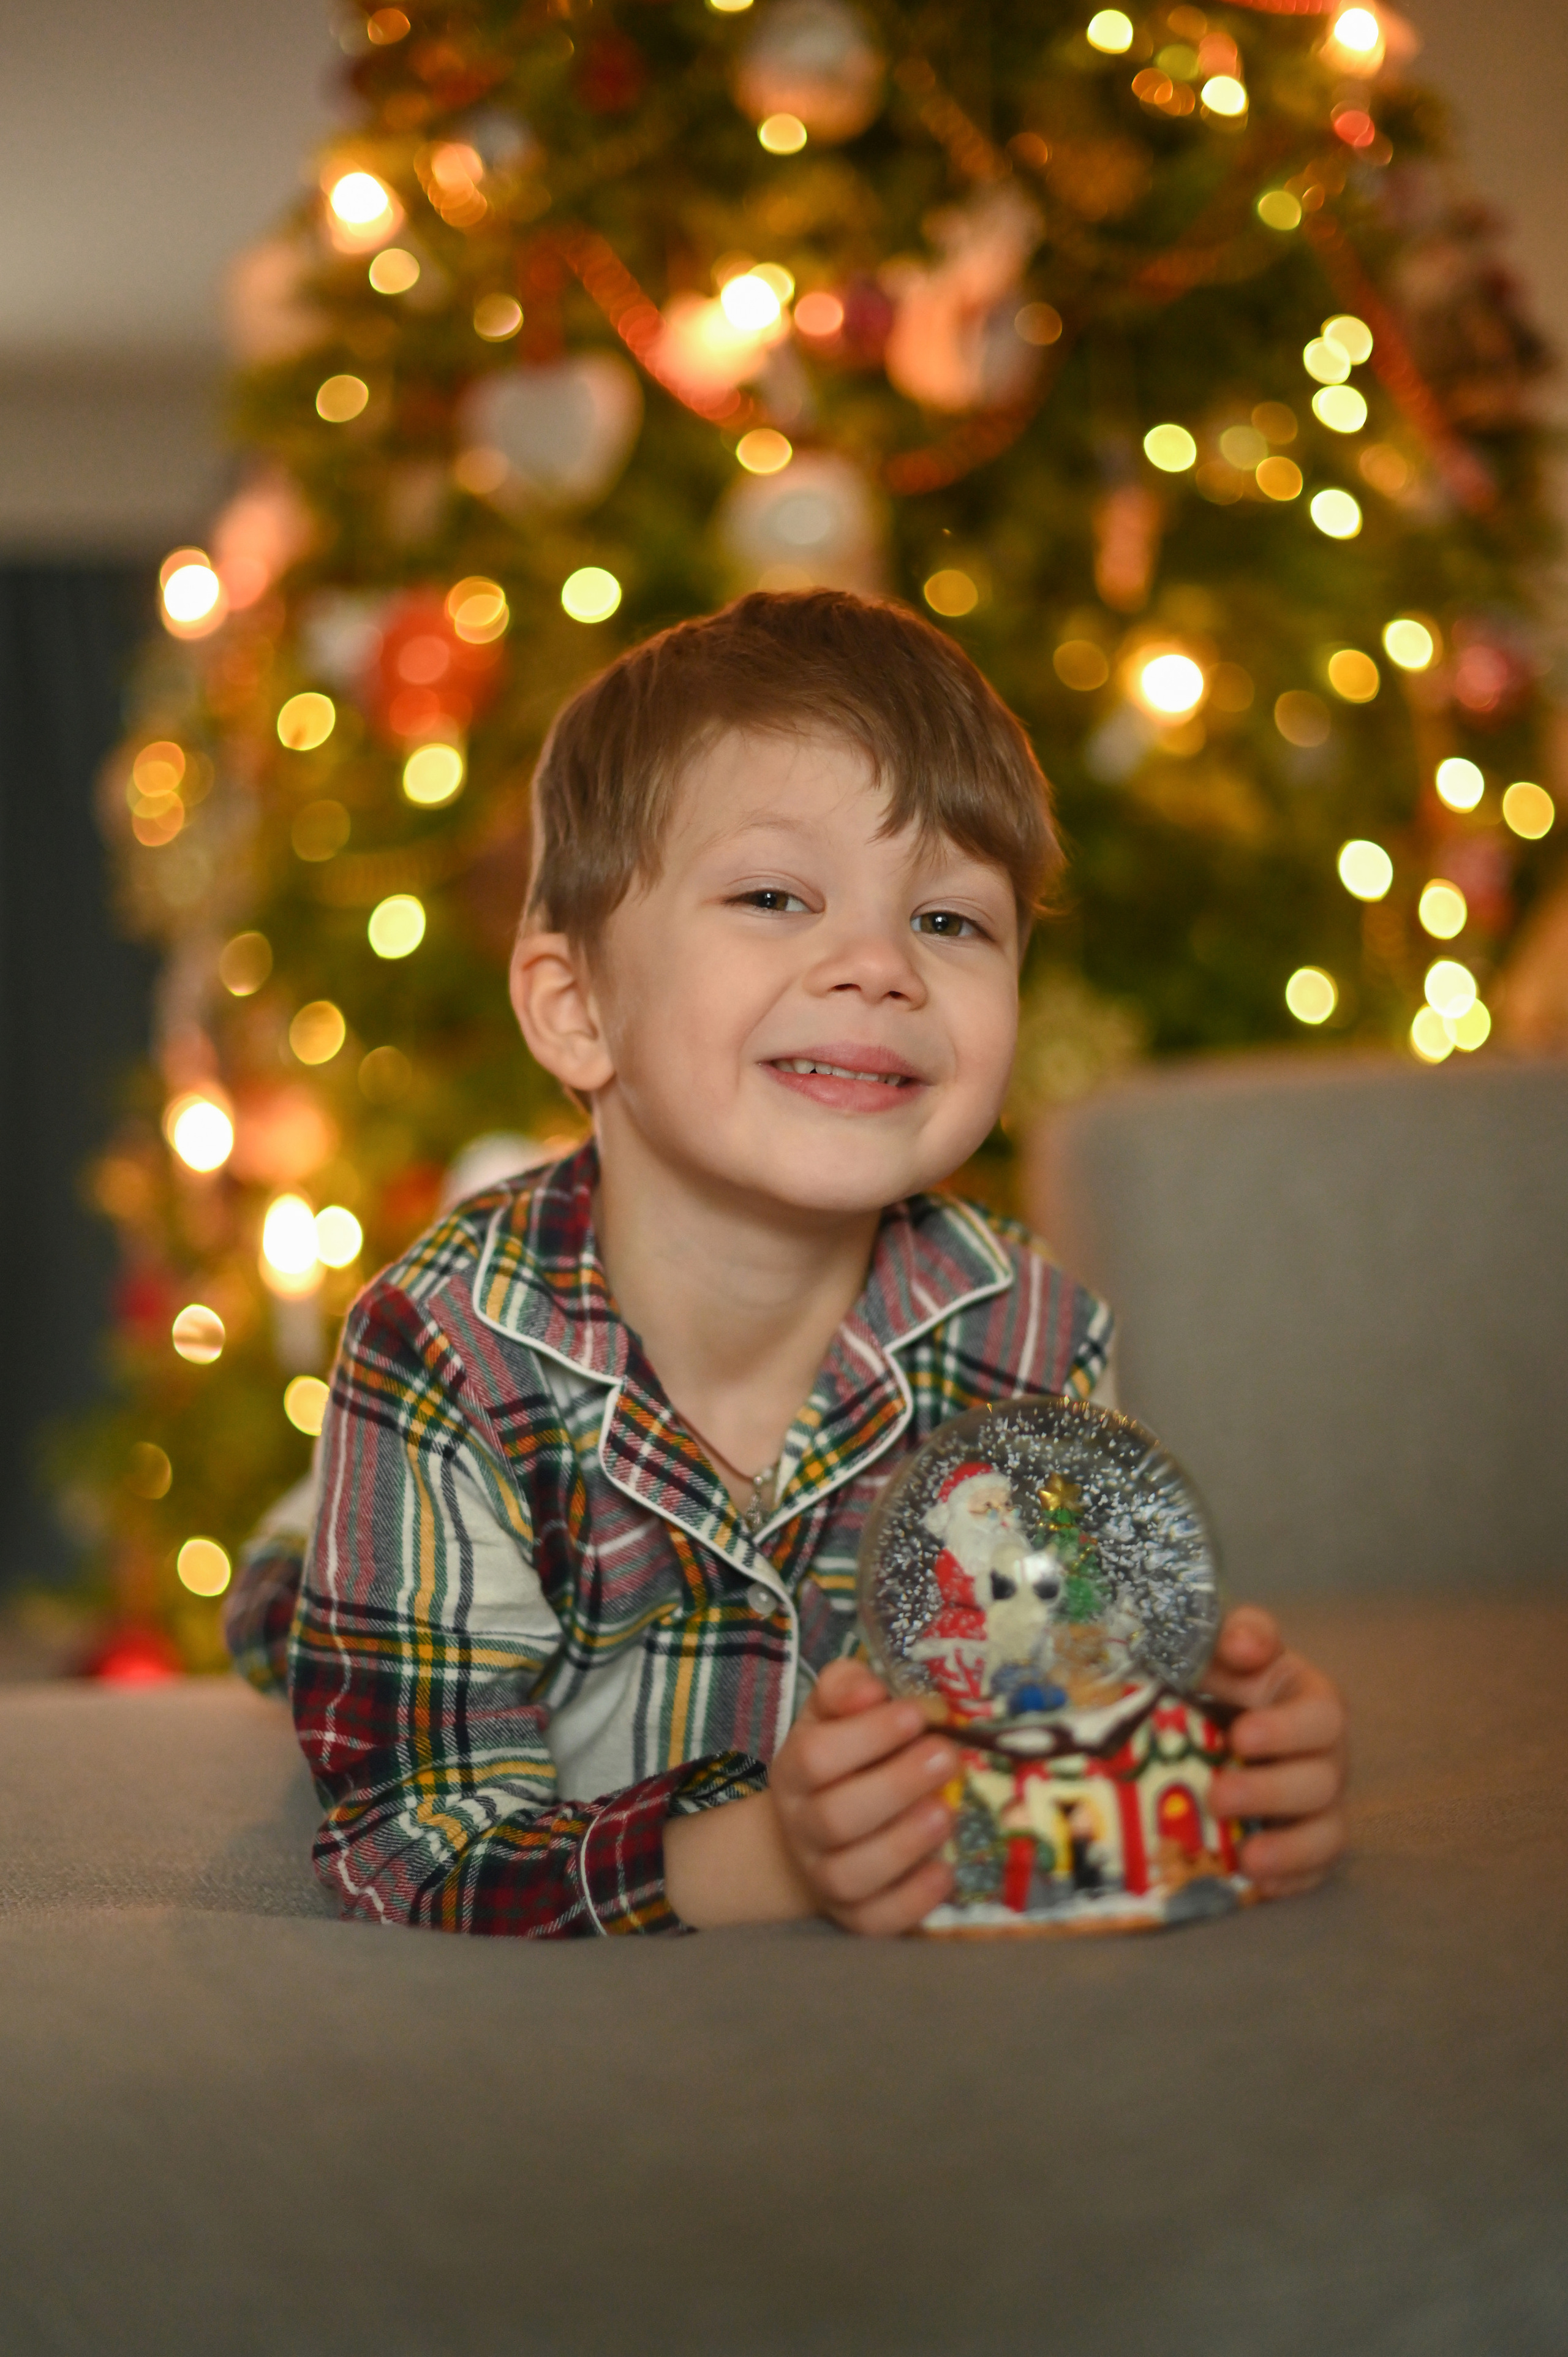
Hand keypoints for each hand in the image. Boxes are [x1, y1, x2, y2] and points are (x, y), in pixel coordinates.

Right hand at [767, 1659, 960, 1934]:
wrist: (814, 1834)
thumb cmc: (841, 1761)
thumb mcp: (833, 1714)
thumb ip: (847, 1688)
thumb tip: (870, 1690)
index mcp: (795, 1772)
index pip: (816, 1757)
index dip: (867, 1736)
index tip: (916, 1715)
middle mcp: (803, 1829)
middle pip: (835, 1818)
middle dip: (896, 1786)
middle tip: (947, 1757)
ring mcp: (825, 1878)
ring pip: (852, 1875)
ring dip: (904, 1844)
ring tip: (946, 1811)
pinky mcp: (854, 1917)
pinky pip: (875, 1921)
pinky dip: (912, 1901)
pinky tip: (945, 1871)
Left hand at [1202, 1607, 1347, 1898]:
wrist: (1200, 1718)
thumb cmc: (1218, 1678)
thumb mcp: (1222, 1645)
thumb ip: (1237, 1633)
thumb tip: (1244, 1646)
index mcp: (1309, 1700)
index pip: (1321, 1714)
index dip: (1286, 1729)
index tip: (1241, 1735)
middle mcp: (1324, 1754)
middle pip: (1321, 1779)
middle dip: (1272, 1791)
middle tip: (1219, 1796)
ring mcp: (1318, 1803)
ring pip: (1328, 1831)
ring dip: (1290, 1847)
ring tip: (1249, 1857)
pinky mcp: (1306, 1845)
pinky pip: (1314, 1870)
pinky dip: (1291, 1879)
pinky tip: (1257, 1882)